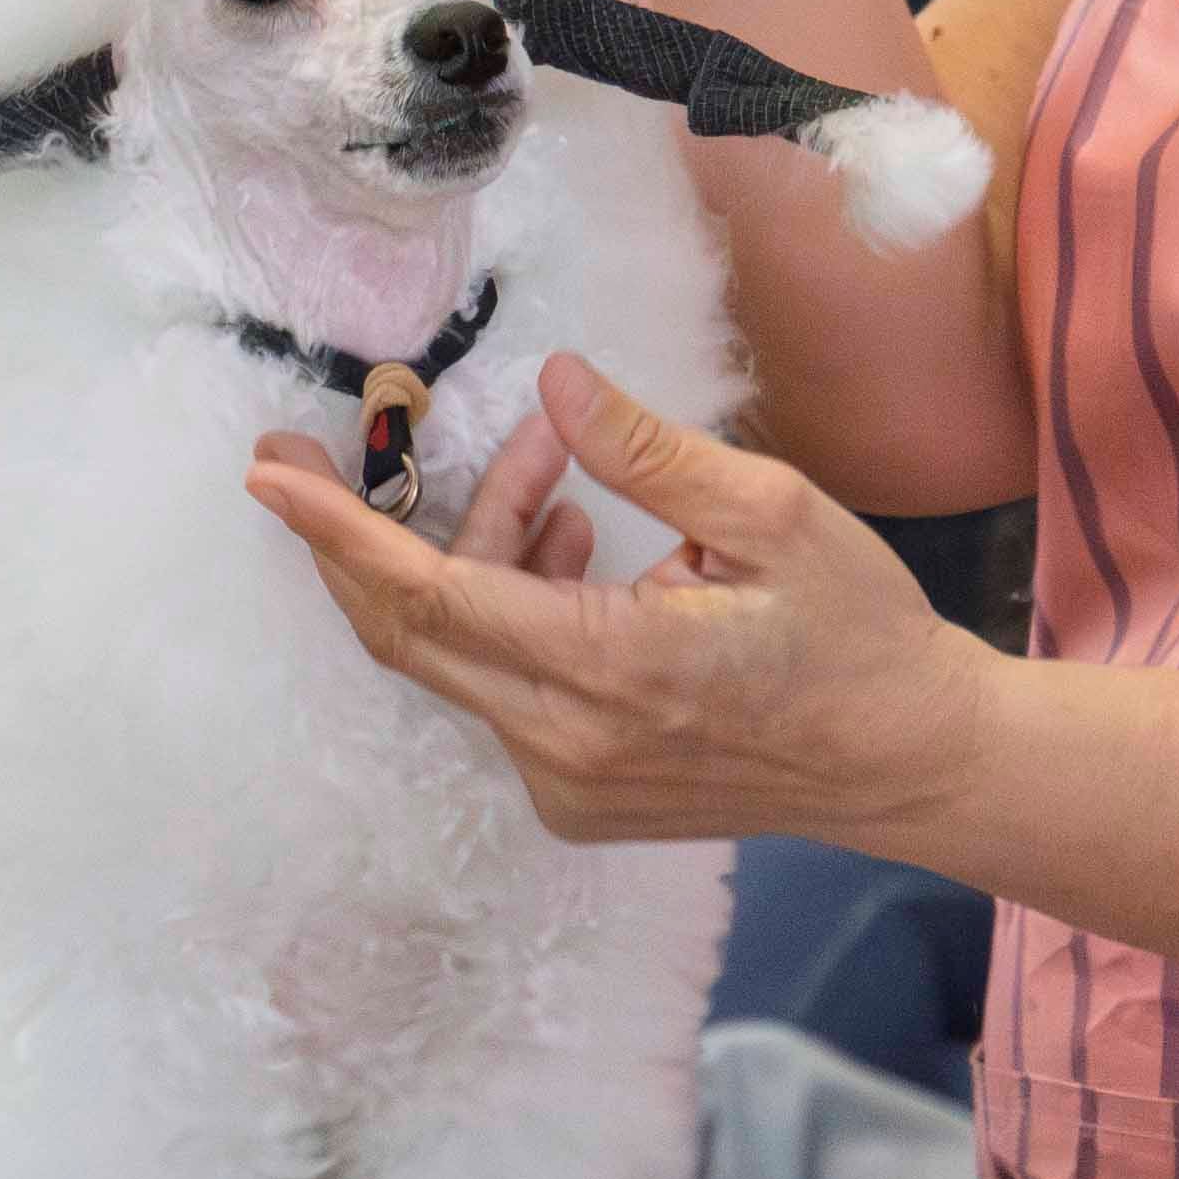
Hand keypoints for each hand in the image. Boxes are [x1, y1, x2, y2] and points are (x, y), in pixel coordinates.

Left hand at [245, 353, 992, 845]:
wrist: (910, 762)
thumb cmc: (857, 633)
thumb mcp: (772, 514)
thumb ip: (647, 450)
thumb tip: (552, 382)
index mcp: (615, 672)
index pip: (435, 597)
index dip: (340, 534)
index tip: (268, 477)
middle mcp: (569, 744)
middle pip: (411, 633)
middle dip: (352, 538)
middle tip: (307, 452)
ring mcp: (568, 782)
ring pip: (461, 651)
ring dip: (477, 552)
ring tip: (556, 471)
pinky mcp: (578, 796)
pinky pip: (502, 686)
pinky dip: (509, 606)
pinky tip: (573, 544)